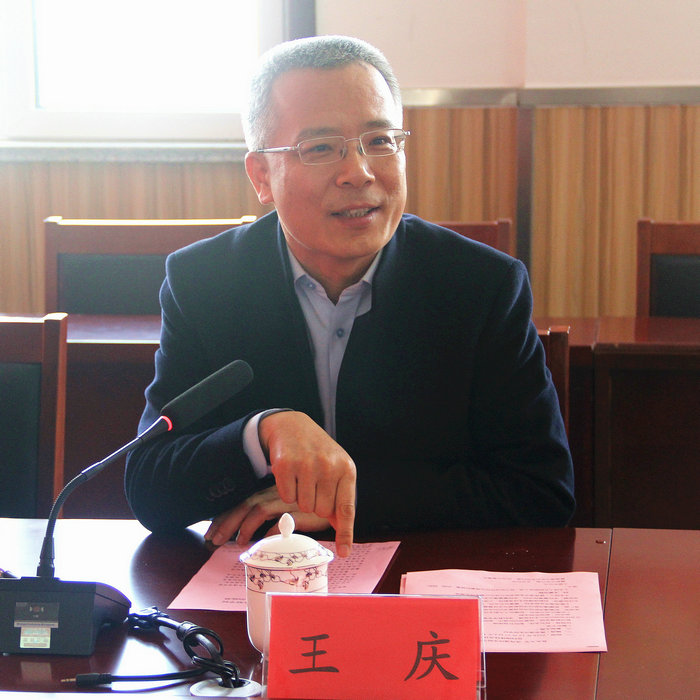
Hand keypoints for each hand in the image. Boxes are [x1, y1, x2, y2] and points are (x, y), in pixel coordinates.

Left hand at [205, 485, 330, 545]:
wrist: (342, 491)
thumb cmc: (317, 501)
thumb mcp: (293, 510)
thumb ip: (279, 520)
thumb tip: (262, 539)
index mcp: (272, 493)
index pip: (243, 503)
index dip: (226, 517)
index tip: (212, 532)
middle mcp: (277, 495)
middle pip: (245, 505)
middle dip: (226, 522)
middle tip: (212, 539)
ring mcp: (288, 502)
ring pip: (257, 511)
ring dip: (242, 527)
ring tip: (232, 543)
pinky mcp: (301, 512)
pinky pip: (278, 523)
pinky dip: (267, 534)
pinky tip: (259, 544)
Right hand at [260, 411, 355, 556]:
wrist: (292, 426)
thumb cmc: (318, 452)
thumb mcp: (336, 469)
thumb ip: (340, 498)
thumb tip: (342, 530)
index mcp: (346, 469)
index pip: (346, 508)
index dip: (345, 533)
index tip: (344, 553)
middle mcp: (329, 466)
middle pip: (321, 511)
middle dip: (316, 504)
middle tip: (313, 485)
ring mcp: (307, 465)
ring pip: (303, 506)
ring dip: (301, 497)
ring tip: (303, 478)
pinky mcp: (286, 465)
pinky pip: (287, 497)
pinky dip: (287, 490)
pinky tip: (291, 474)